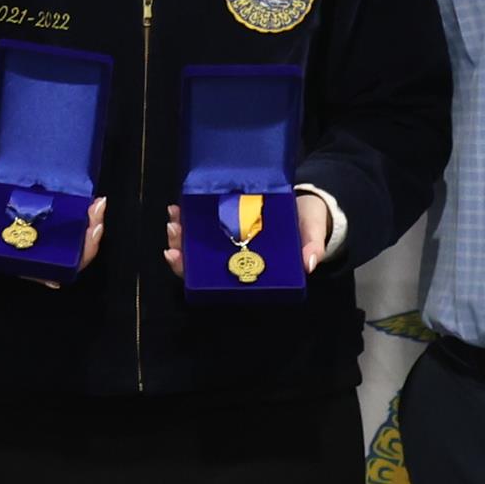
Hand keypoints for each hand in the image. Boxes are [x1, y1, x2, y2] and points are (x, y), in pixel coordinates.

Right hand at [0, 186, 103, 283]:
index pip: (38, 274)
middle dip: (85, 246)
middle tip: (93, 221)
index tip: (61, 271)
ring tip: (97, 206)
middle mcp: (35, 254)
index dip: (54, 274)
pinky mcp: (53, 221)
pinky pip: (77, 225)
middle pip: (67, 261)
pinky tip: (94, 201)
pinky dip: (87, 215)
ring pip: (77, 245)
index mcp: (13, 258)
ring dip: (91, 228)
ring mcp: (47, 239)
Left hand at [165, 193, 329, 276]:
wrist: (310, 204)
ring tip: (174, 215)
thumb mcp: (312, 233)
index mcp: (251, 266)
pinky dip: (190, 216)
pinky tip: (180, 205)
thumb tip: (310, 264)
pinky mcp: (229, 221)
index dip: (192, 273)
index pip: (216, 279)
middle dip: (181, 251)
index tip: (176, 258)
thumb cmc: (309, 224)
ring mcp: (229, 240)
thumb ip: (312, 246)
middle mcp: (235, 257)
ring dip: (182, 232)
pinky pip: (205, 223)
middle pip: (199, 263)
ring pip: (198, 244)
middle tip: (173, 233)